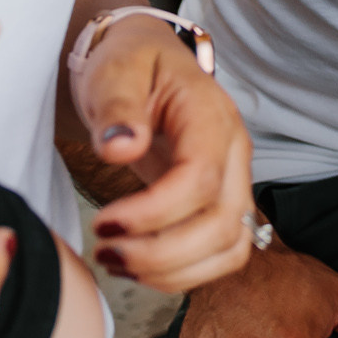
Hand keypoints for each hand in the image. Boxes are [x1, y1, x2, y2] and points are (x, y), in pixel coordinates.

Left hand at [73, 22, 258, 294]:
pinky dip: (185, 274)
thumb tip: (120, 149)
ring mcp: (235, 180)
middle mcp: (234, 151)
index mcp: (211, 115)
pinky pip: (224, 254)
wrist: (143, 63)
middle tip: (104, 252)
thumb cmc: (129, 64)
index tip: (102, 222)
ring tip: (116, 262)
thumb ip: (117, 107)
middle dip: (161, 253)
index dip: (154, 213)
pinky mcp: (223, 203)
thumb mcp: (114, 71)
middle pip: (223, 224)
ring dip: (174, 271)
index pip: (201, 179)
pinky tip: (139, 266)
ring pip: (231, 248)